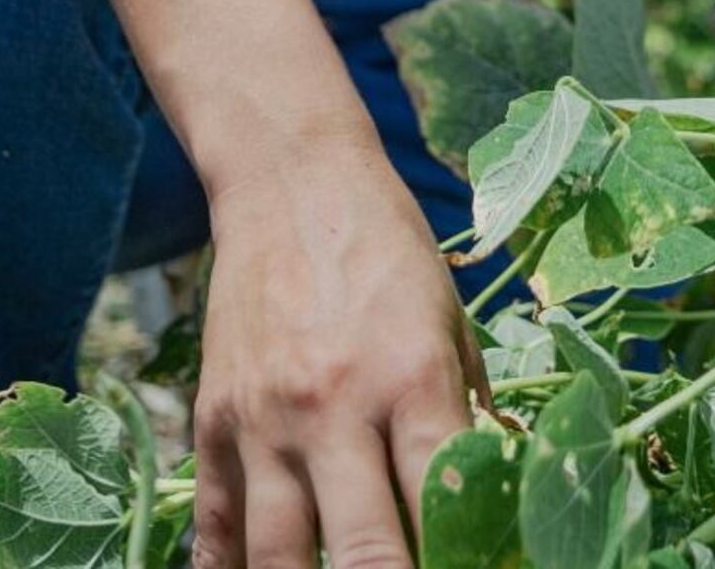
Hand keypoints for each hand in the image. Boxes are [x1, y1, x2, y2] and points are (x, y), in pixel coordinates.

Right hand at [185, 140, 488, 568]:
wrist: (292, 182)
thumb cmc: (389, 252)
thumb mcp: (450, 322)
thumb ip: (470, 412)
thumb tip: (501, 492)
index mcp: (412, 378)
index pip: (445, 504)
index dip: (465, 558)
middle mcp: (336, 407)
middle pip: (367, 552)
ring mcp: (265, 420)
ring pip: (279, 557)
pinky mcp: (213, 421)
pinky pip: (216, 527)